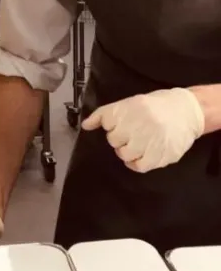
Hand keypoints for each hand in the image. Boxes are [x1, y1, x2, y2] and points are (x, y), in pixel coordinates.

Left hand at [82, 88, 203, 172]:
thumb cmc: (153, 106)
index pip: (105, 122)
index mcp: (128, 109)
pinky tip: (139, 156)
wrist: (186, 111)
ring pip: (123, 154)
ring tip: (137, 143)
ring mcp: (148, 142)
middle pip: (113, 140)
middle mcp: (136, 126)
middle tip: (132, 132)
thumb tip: (85, 126)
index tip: (121, 122)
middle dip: (119, 137)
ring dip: (126, 150)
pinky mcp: (159, 156)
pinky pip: (138, 166)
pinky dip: (134, 163)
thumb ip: (104, 114)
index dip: (111, 124)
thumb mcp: (127, 103)